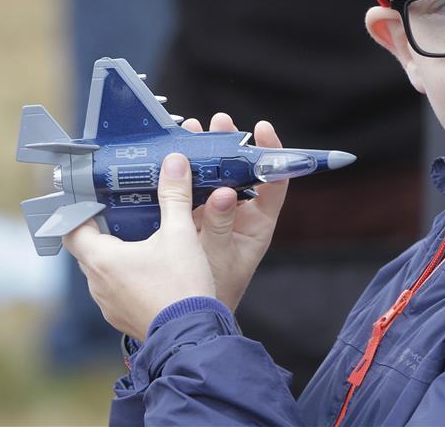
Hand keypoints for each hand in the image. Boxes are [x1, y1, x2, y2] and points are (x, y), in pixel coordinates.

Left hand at [63, 113, 286, 339]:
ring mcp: (109, 305)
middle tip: (122, 210)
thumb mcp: (180, 233)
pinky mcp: (123, 318)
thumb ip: (175, 195)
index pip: (72, 229)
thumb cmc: (181, 286)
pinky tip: (152, 270)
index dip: (78, 210)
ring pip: (103, 271)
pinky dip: (128, 277)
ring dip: (116, 256)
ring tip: (141, 240)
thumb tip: (174, 162)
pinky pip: (117, 290)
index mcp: (102, 259)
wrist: (192, 335)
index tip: (91, 197)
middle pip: (88, 249)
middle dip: (103, 230)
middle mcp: (98, 284)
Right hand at [181, 113, 287, 312]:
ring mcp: (213, 218)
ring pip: (211, 178)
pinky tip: (170, 158)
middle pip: (239, 172)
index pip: (274, 182)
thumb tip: (225, 191)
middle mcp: (238, 217)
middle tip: (217, 121)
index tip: (262, 129)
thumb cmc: (213, 292)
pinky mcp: (189, 222)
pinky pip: (187, 193)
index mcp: (257, 226)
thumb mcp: (218, 257)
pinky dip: (180, 175)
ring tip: (191, 130)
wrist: (186, 322)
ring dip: (202, 154)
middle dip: (228, 145)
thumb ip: (220, 225)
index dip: (272, 154)